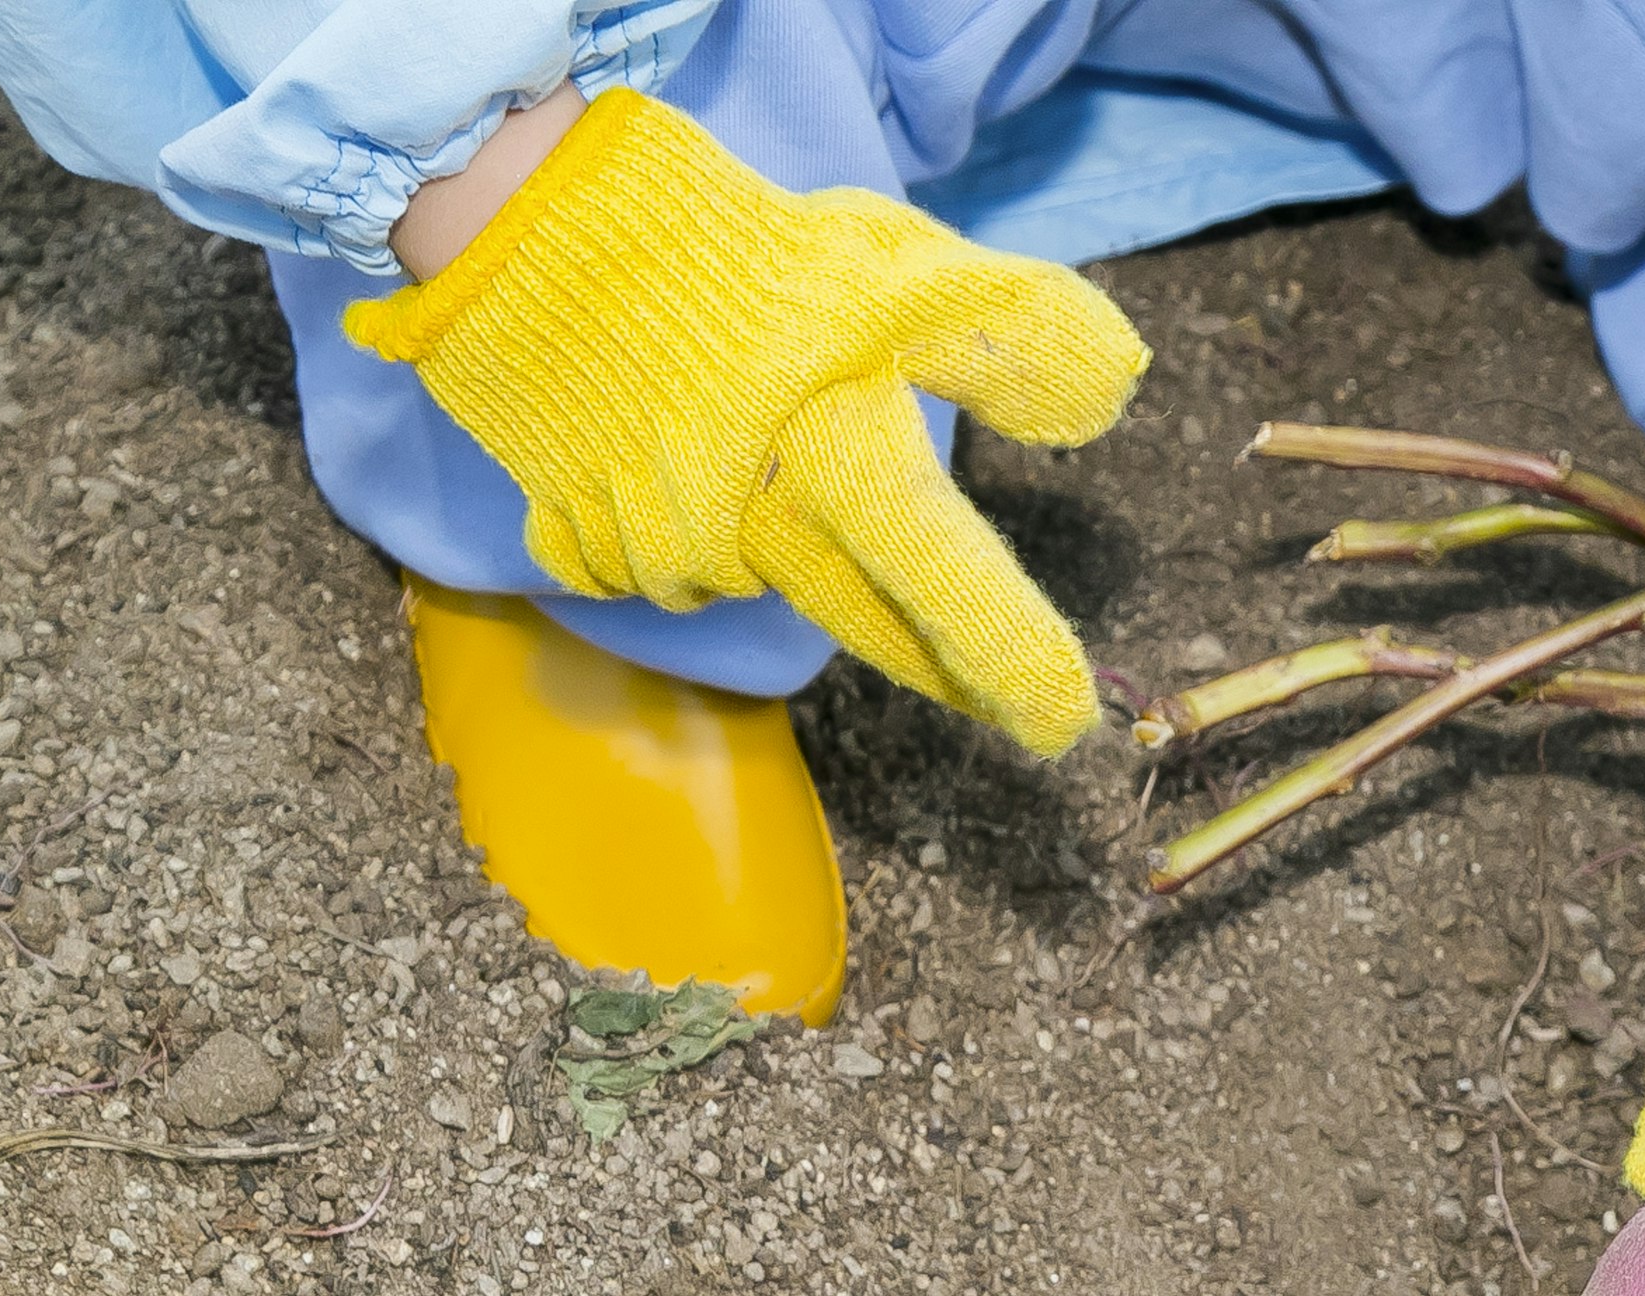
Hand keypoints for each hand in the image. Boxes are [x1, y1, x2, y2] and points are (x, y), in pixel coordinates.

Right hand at [348, 87, 1146, 755]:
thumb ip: (1007, 333)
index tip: (1063, 726)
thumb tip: (1116, 388)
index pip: (944, 577)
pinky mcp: (581, 539)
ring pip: (761, 586)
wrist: (529, 219)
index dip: (1009, 656)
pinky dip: (691, 534)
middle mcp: (750, 526)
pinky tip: (683, 463)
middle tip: (1010, 696)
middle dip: (946, 664)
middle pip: (873, 625)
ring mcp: (655, 543)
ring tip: (779, 451)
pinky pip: (660, 572)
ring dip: (796, 552)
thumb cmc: (736, 251)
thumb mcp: (895, 266)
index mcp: (834, 458)